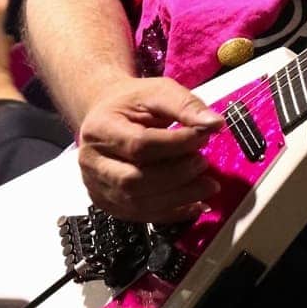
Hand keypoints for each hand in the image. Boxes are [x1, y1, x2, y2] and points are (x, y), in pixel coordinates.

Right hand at [75, 75, 226, 224]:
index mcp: (99, 129)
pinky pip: (143, 215)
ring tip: (207, 185)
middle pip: (134, 180)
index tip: (203, 137)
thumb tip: (214, 124)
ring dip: (179, 198)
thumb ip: (186, 106)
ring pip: (138, 204)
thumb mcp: (159, 92)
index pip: (139, 144)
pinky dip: (173, 212)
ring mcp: (97, 187)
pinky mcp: (109, 204)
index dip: (175, 145)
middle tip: (203, 162)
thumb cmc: (133, 104)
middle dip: (176, 175)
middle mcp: (92, 162)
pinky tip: (196, 203)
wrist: (108, 116)